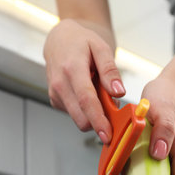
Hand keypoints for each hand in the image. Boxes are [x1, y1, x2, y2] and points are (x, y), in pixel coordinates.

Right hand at [43, 19, 125, 143]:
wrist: (58, 40)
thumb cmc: (80, 42)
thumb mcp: (100, 48)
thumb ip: (110, 71)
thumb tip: (119, 92)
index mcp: (72, 69)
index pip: (86, 100)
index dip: (98, 120)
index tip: (107, 134)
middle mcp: (60, 84)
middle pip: (81, 117)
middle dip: (99, 121)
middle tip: (112, 107)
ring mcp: (55, 94)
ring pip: (79, 118)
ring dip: (93, 114)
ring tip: (97, 91)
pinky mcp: (55, 101)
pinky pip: (75, 114)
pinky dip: (85, 110)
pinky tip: (87, 93)